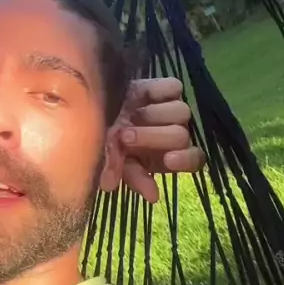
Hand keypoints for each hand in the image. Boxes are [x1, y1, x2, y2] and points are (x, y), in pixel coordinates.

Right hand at [115, 77, 204, 202]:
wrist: (90, 109)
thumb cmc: (105, 143)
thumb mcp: (116, 162)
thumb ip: (134, 177)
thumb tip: (153, 197)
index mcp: (168, 156)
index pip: (193, 159)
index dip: (184, 159)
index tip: (168, 160)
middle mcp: (174, 133)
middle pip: (181, 135)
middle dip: (153, 137)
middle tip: (125, 137)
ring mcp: (171, 109)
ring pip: (181, 112)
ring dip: (153, 115)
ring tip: (129, 116)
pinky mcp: (165, 88)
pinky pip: (174, 87)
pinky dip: (158, 92)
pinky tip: (140, 96)